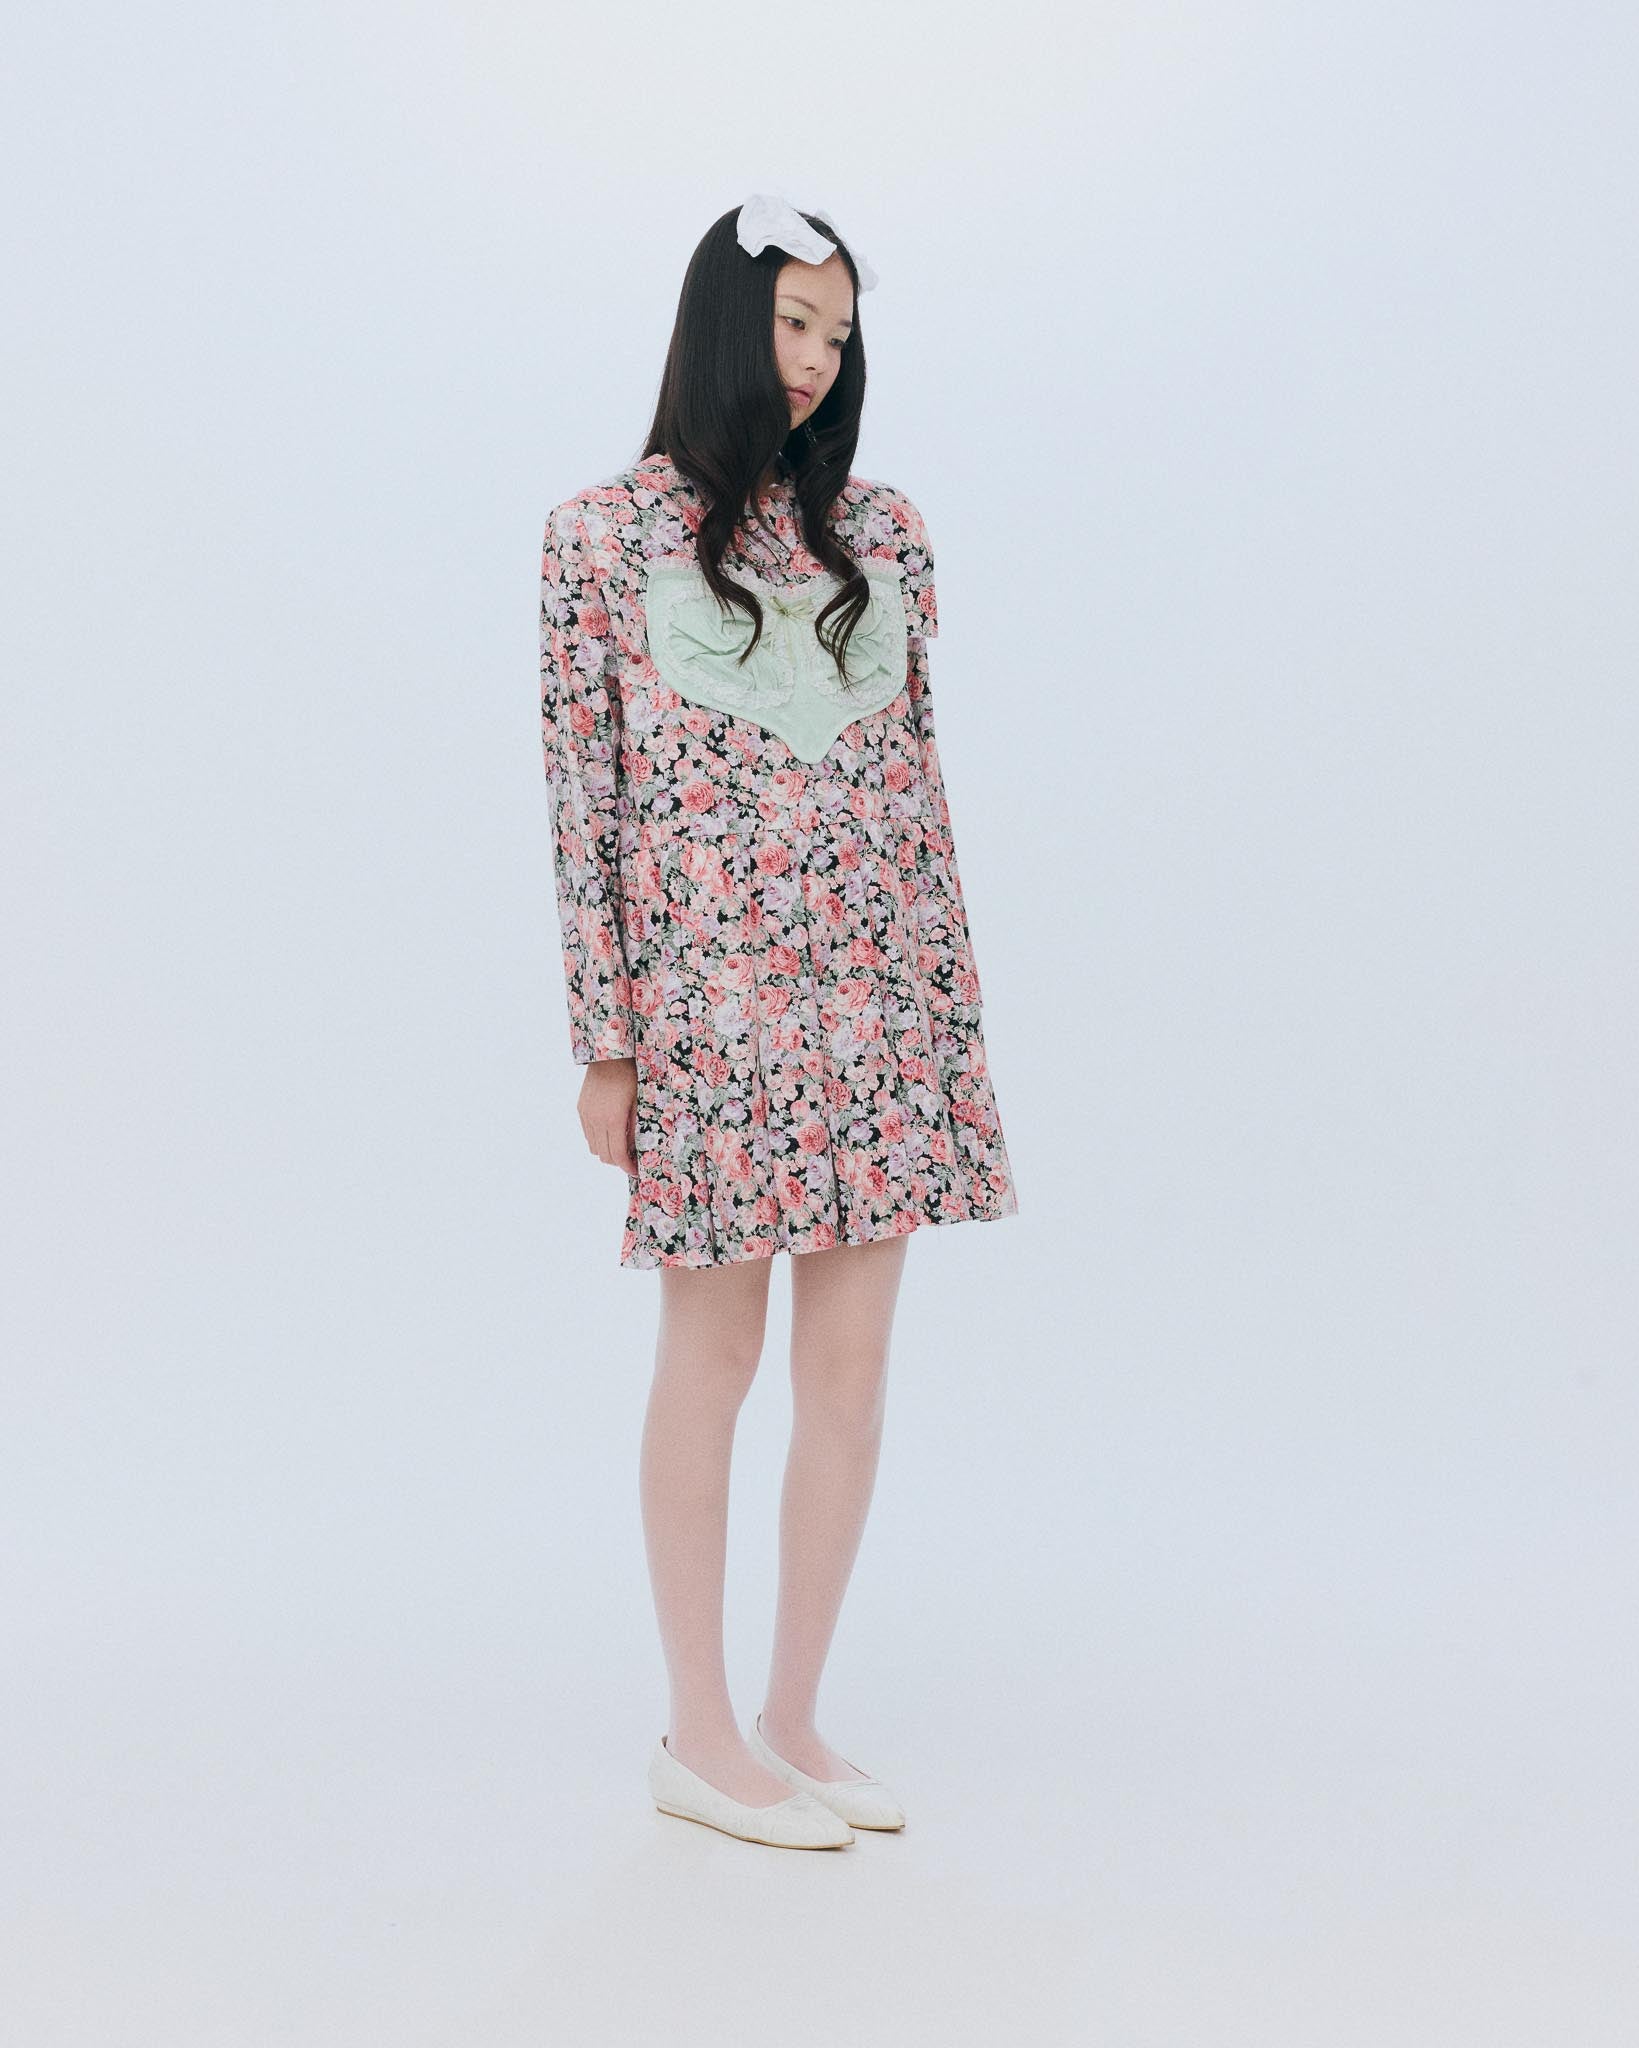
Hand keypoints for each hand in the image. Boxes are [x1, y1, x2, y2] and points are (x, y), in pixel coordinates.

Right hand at [578, 1057, 638, 1176]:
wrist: (608, 1057)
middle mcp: (596, 1120)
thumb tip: (634, 1150)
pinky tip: (610, 1132)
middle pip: (605, 1156)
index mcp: (613, 1120)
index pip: (618, 1155)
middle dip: (619, 1161)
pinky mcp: (581, 1109)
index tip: (636, 1171)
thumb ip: (635, 1129)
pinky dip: (599, 1139)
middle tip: (631, 1159)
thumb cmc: (630, 1077)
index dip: (627, 1167)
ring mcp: (586, 1115)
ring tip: (621, 1145)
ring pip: (594, 1147)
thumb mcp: (639, 1104)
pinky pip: (589, 1134)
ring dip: (607, 1151)